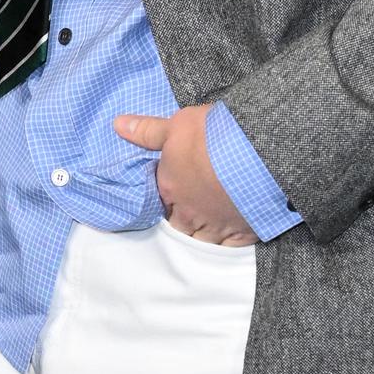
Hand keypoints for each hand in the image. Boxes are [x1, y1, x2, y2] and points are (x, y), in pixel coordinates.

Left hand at [113, 103, 255, 246]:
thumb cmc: (212, 136)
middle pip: (179, 227)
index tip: (175, 194)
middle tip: (191, 213)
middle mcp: (189, 213)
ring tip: (209, 226)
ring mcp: (216, 226)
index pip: (160, 203)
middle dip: (183, 222)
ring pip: (203, 241)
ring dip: (203, 235)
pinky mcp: (242, 232)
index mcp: (170, 189)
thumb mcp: (176, 125)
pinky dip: (229, 244)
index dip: (167, 200)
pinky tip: (230, 238)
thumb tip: (118, 125)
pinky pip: (230, 248)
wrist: (255, 153)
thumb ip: (148, 130)